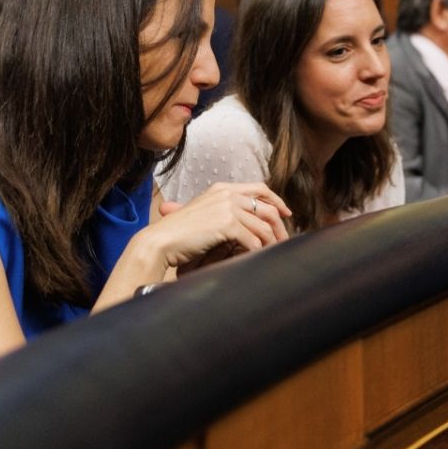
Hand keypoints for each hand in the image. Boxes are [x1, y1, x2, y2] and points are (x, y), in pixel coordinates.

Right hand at [142, 182, 290, 275]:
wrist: (161, 241)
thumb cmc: (178, 233)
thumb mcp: (203, 213)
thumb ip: (223, 211)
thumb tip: (246, 221)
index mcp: (222, 188)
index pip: (260, 188)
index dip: (277, 201)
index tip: (286, 214)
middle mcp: (227, 194)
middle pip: (268, 208)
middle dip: (280, 226)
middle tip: (284, 241)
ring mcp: (227, 208)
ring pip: (263, 226)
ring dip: (271, 242)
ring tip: (273, 254)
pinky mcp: (226, 224)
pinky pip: (253, 240)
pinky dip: (258, 251)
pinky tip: (257, 259)